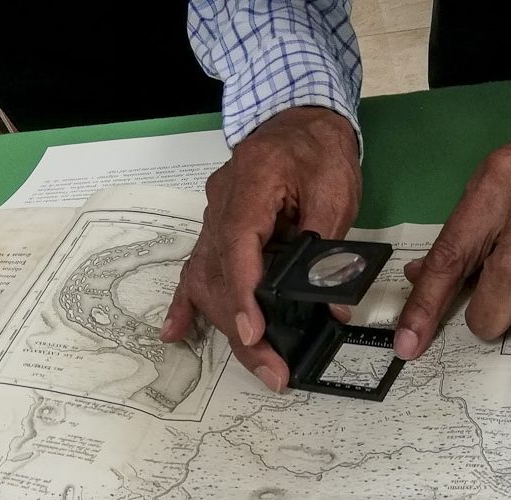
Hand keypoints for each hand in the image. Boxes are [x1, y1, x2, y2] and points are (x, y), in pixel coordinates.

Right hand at [162, 107, 360, 391]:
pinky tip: (173, 332)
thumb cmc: (319, 149)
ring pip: (208, 278)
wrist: (300, 117)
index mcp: (252, 183)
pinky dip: (185, 302)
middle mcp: (221, 203)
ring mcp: (213, 216)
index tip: (253, 332)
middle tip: (273, 370)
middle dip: (243, 328)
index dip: (244, 294)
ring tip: (257, 363)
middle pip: (221, 274)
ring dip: (227, 325)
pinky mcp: (216, 228)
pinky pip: (196, 267)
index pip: (238, 246)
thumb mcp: (336, 192)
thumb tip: (333, 306)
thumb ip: (331, 249)